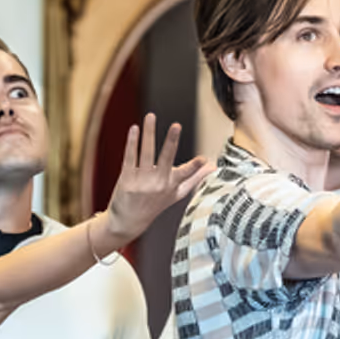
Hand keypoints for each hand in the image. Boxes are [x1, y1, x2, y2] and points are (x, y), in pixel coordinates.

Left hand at [105, 114, 211, 245]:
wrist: (127, 222)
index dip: (195, 167)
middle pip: (166, 159)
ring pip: (146, 153)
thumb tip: (213, 167)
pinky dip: (132, 142)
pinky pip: (130, 157)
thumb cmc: (153, 205)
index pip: (185, 174)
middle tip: (177, 126)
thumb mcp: (176, 195)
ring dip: (149, 133)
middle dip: (172, 142)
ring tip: (151, 116)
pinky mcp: (126, 179)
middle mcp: (158, 184)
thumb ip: (194, 179)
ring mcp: (141, 181)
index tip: (204, 159)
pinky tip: (134, 129)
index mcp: (171, 187)